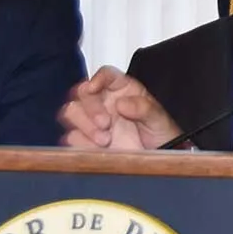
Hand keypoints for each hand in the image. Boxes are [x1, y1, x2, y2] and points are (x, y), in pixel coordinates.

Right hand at [59, 68, 181, 150]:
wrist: (158, 158)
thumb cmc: (161, 135)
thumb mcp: (160, 120)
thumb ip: (144, 108)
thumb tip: (122, 103)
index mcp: (123, 90)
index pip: (106, 75)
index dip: (97, 78)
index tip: (93, 88)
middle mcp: (104, 102)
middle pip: (82, 92)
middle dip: (90, 107)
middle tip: (105, 123)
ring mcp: (92, 120)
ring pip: (71, 112)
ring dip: (84, 125)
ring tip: (105, 140)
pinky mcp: (86, 139)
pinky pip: (72, 136)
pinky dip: (81, 143)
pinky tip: (97, 149)